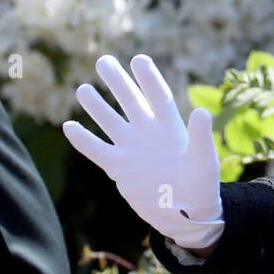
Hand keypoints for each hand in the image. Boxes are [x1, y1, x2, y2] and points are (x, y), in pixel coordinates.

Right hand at [62, 54, 224, 250]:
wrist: (186, 215)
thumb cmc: (201, 188)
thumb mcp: (205, 164)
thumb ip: (201, 139)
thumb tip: (201, 112)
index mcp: (171, 128)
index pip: (158, 97)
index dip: (149, 78)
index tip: (139, 59)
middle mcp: (148, 133)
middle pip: (130, 101)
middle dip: (118, 82)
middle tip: (103, 61)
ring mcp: (132, 149)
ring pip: (110, 121)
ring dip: (97, 106)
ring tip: (83, 88)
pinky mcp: (119, 167)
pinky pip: (96, 150)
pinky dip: (82, 140)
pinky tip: (68, 126)